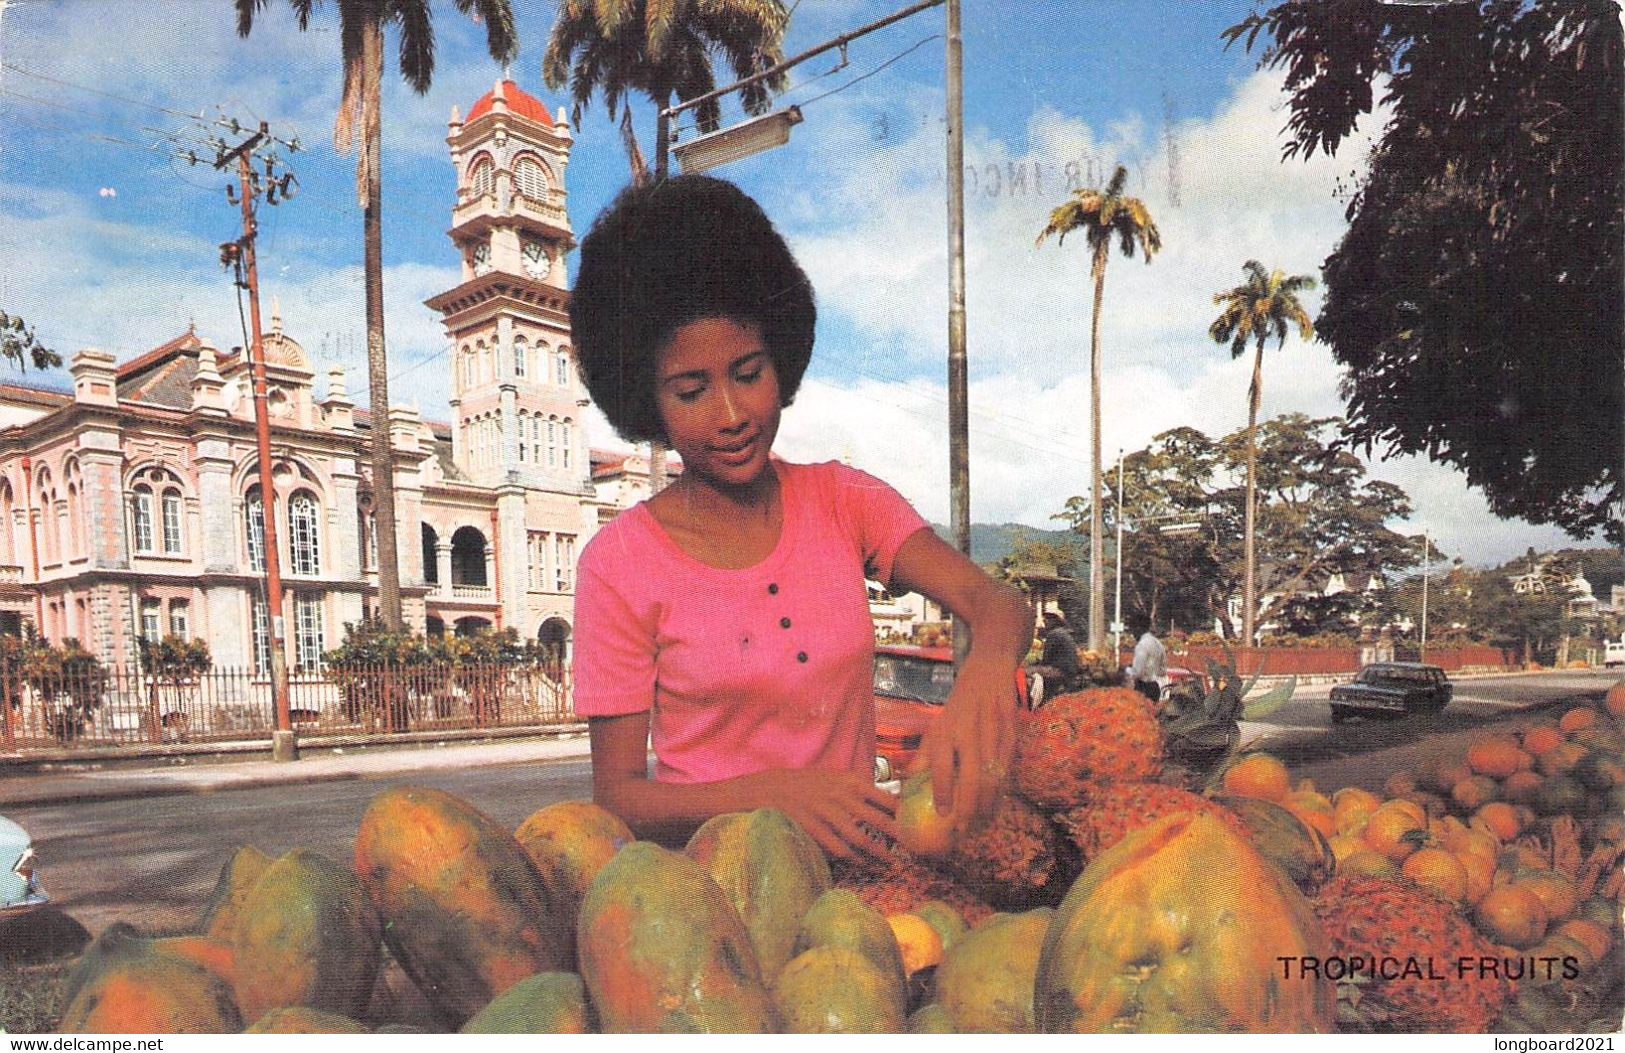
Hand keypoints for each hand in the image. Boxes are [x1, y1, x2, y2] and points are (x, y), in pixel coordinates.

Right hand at [732, 767, 897, 864]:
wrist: (772, 788)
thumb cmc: (810, 784)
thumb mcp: (837, 777)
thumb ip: (861, 789)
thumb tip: (891, 801)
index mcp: (851, 781)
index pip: (886, 798)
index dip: (903, 814)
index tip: (916, 826)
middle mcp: (842, 796)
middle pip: (879, 820)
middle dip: (898, 837)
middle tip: (913, 849)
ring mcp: (827, 813)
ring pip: (860, 838)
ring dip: (878, 853)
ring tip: (891, 863)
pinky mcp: (814, 829)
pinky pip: (839, 848)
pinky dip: (854, 858)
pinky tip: (864, 864)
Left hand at [915, 661, 1018, 830]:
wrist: (986, 677)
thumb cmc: (956, 710)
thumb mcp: (935, 728)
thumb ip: (923, 758)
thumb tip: (907, 788)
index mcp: (944, 731)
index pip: (941, 765)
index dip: (942, 791)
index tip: (943, 814)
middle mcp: (967, 733)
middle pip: (970, 776)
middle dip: (968, 807)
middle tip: (964, 830)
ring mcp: (991, 735)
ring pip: (992, 776)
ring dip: (988, 804)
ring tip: (981, 824)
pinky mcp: (1011, 736)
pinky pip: (1007, 770)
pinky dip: (1002, 791)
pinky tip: (996, 806)